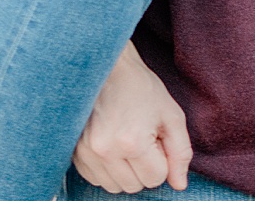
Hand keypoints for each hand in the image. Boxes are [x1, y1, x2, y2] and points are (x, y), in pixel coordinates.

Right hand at [72, 43, 192, 194]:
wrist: (108, 68)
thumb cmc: (141, 89)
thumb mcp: (171, 116)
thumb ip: (180, 153)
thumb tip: (180, 184)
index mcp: (132, 142)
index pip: (156, 178)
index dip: (162, 160)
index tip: (156, 138)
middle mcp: (105, 151)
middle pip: (135, 186)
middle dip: (145, 168)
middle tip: (143, 138)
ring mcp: (86, 152)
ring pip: (114, 187)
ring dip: (126, 172)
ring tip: (127, 141)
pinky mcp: (74, 152)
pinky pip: (96, 179)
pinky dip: (108, 169)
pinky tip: (113, 145)